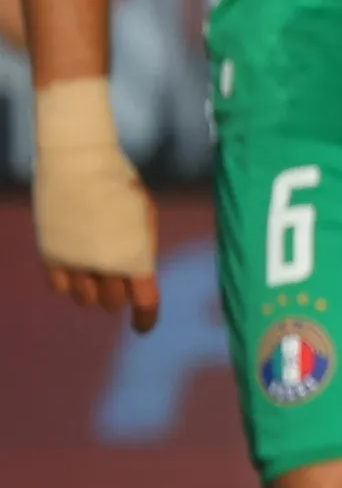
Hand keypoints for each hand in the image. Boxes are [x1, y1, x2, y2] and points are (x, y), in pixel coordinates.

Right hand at [31, 78, 155, 330]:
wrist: (79, 159)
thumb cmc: (120, 183)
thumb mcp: (144, 216)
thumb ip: (142, 249)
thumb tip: (134, 278)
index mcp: (137, 257)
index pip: (145, 303)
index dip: (145, 320)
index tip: (142, 328)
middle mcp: (105, 265)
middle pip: (112, 302)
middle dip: (117, 295)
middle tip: (116, 280)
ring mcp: (75, 262)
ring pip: (85, 298)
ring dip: (92, 290)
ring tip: (94, 269)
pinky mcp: (50, 254)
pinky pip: (59, 286)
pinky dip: (69, 282)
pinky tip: (75, 269)